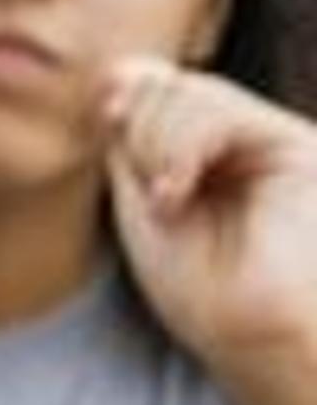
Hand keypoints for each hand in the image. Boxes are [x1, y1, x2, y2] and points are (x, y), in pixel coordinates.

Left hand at [99, 57, 316, 371]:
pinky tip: (180, 194)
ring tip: (170, 203)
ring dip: (158, 146)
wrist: (251, 336)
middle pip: (169, 83)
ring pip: (191, 92)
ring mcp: (275, 141)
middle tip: (152, 192)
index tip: (107, 124)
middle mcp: (246, 140)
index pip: (155, 86)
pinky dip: (184, 148)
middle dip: (140, 130)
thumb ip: (136, 134)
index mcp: (207, 152)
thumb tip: (123, 68)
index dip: (126, 98)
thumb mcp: (144, 199)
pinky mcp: (300, 147)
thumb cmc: (201, 288)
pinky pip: (222, 112)